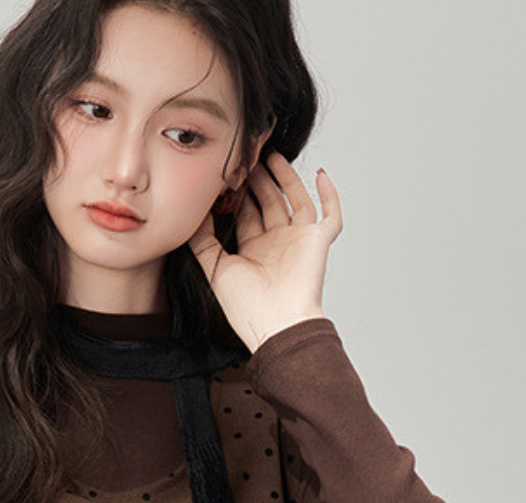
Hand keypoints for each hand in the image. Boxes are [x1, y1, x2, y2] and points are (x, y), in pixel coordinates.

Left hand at [187, 150, 341, 353]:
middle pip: (269, 203)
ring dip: (286, 179)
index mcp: (254, 252)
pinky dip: (329, 193)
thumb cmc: (247, 306)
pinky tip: (319, 173)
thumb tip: (195, 214)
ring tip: (272, 156)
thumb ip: (203, 243)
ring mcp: (299, 241)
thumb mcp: (215, 270)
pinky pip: (330, 213)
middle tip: (248, 156)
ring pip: (295, 201)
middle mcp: (277, 244)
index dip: (238, 195)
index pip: (247, 215)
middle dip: (259, 181)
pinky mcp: (319, 241)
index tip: (228, 175)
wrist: (276, 323)